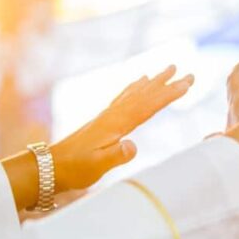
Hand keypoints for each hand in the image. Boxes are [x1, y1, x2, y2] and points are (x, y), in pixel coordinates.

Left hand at [2, 65, 193, 210]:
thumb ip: (116, 156)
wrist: (50, 167)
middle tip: (188, 72)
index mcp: (115, 124)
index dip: (168, 95)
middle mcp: (113, 114)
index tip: (187, 84)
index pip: (148, 106)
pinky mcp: (104, 120)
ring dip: (154, 82)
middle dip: (167, 84)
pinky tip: (139, 82)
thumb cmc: (74, 169)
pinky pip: (125, 97)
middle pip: (145, 94)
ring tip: (167, 69)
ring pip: (136, 93)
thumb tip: (134, 146)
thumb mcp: (97, 166)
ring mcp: (108, 115)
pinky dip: (135, 87)